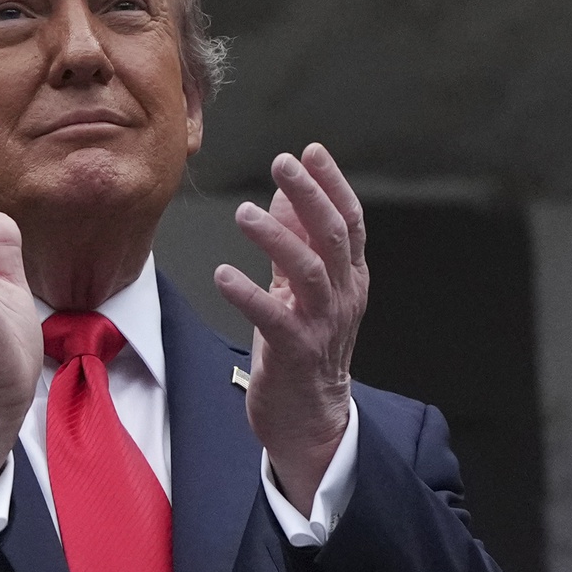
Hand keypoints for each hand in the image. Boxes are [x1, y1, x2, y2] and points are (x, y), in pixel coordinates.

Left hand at [214, 143, 367, 514]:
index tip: (310, 151)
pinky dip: (248, 294)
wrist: (311, 420)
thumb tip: (286, 193)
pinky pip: (273, 318)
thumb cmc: (303, 348)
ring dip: (277, 238)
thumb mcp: (303, 289)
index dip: (332, 183)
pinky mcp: (296, 353)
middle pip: (332, 236)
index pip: (349, 221)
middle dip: (309, 195)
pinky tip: (222, 274)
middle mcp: (343, 296)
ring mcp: (323, 325)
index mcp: (349, 277)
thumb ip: (298, 243)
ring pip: (309, 271)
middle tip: (283, 163)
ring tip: (245, 213)